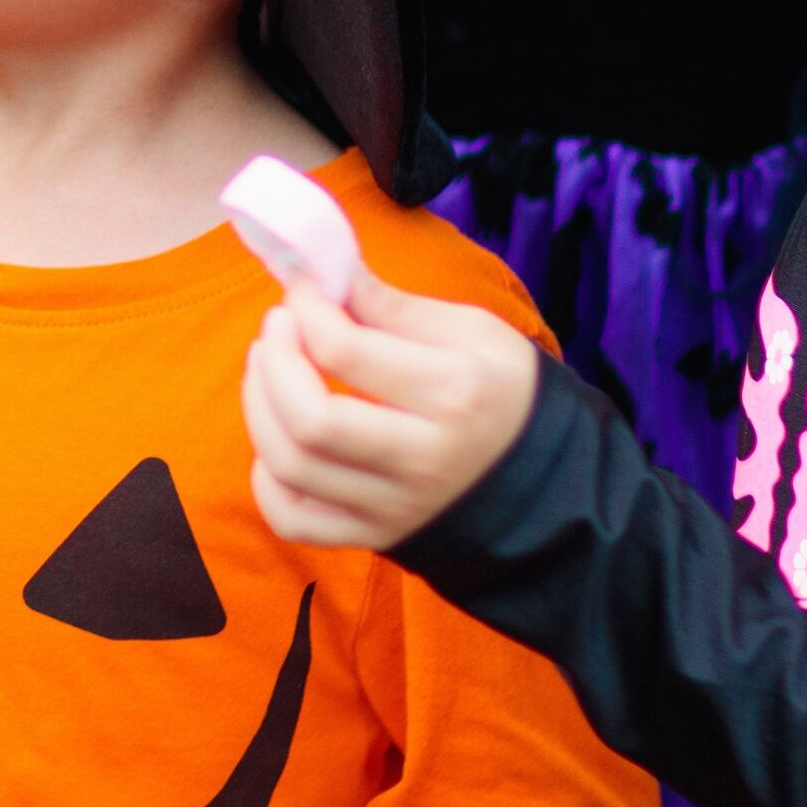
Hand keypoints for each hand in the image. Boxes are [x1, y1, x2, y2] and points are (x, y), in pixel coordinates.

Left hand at [240, 277, 539, 550]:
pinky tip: (277, 439)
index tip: (301, 288)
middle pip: (310, 420)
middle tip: (278, 326)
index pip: (345, 352)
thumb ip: (389, 305)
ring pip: (291, 467)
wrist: (547, 479)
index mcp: (453, 394)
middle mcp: (421, 459)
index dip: (304, 309)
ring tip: (269, 367)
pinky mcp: (375, 535)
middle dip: (273, 362)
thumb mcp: (470, 331)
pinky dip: (266, 480)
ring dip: (258, 406)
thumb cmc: (505, 390)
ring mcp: (394, 506)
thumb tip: (322, 271)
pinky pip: (293, 519)